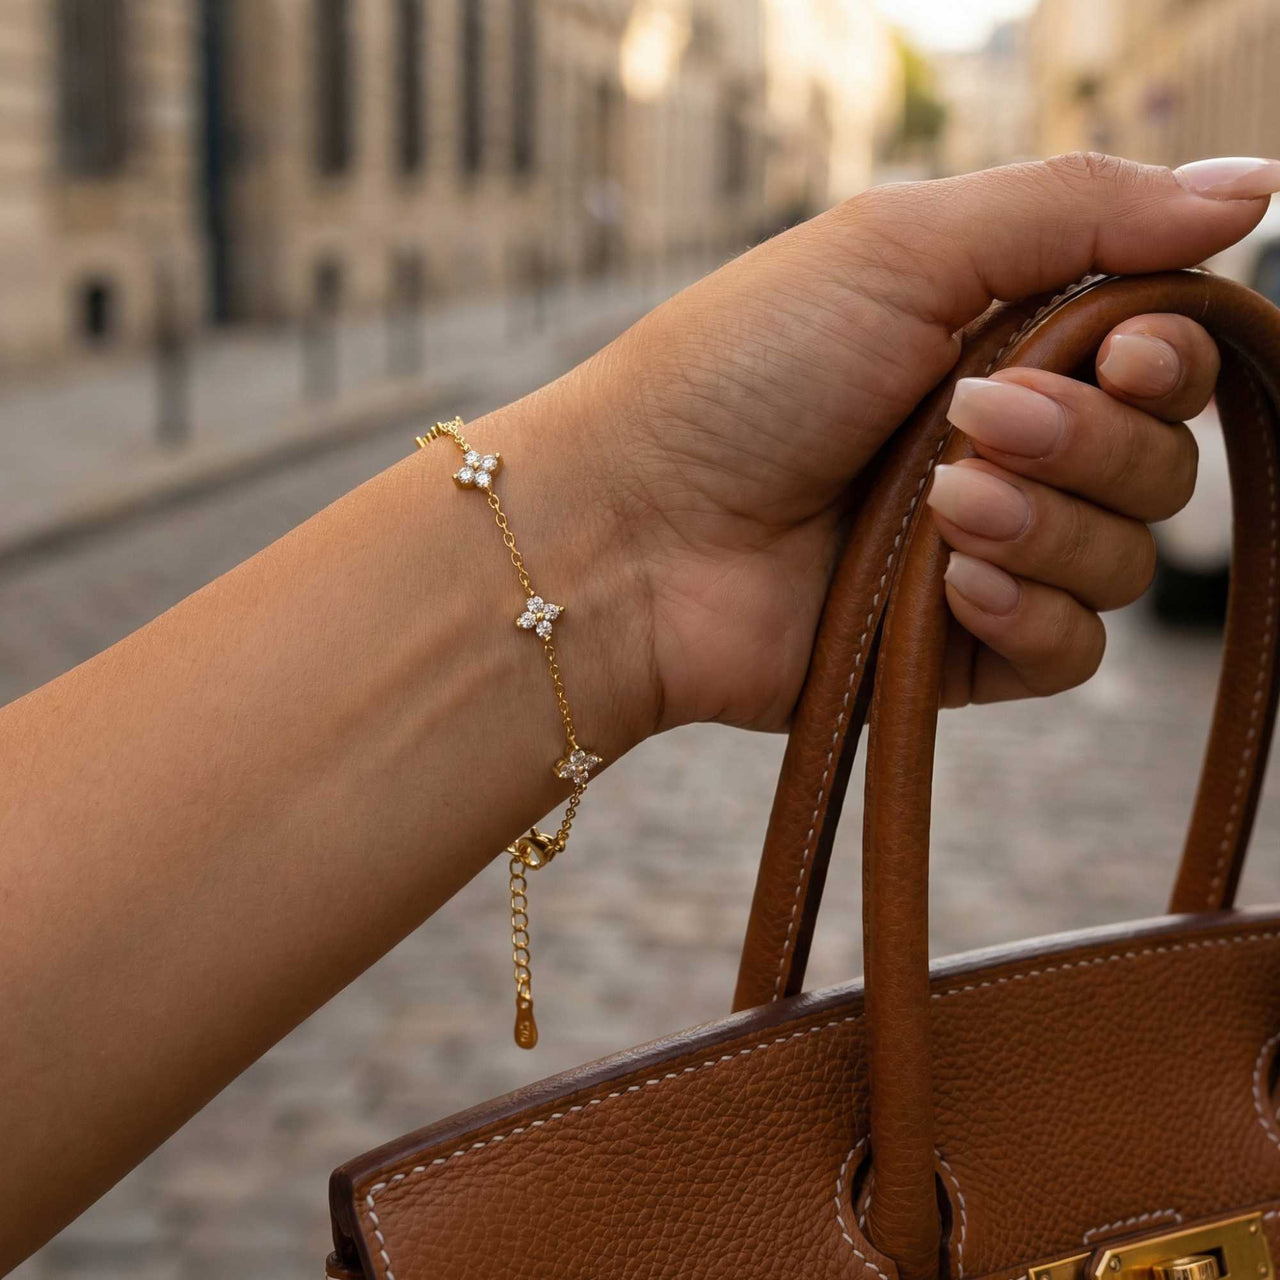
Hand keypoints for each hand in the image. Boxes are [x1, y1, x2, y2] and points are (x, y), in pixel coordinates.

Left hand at [569, 153, 1279, 733]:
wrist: (630, 529)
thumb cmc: (739, 373)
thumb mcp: (898, 248)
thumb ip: (1076, 209)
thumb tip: (1254, 183)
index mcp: (998, 345)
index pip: (1159, 355)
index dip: (1172, 357)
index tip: (1128, 350)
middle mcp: (1004, 450)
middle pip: (1159, 461)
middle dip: (1089, 443)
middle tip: (978, 424)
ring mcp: (983, 555)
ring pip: (1127, 559)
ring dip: (1048, 525)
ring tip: (939, 508)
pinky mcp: (960, 652)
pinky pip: (1073, 650)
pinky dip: (1031, 614)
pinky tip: (951, 587)